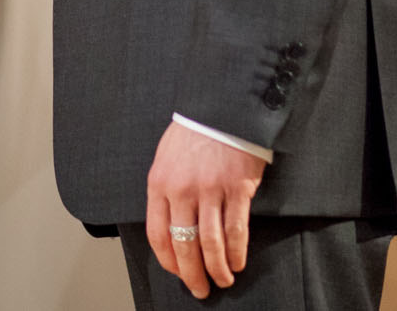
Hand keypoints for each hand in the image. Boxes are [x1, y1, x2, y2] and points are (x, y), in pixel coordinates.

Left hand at [145, 120, 264, 296]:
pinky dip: (237, 252)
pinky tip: (238, 262)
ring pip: (210, 243)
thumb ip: (165, 190)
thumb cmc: (194, 132)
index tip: (176, 272)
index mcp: (159, 183)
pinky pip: (236, 230)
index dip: (168, 260)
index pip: (157, 234)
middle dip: (192, 274)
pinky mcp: (237, 189)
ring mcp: (210, 190)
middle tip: (200, 289)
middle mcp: (182, 190)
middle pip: (184, 245)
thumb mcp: (166, 157)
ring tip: (223, 281)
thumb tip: (169, 225)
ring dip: (217, 269)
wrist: (222, 107)